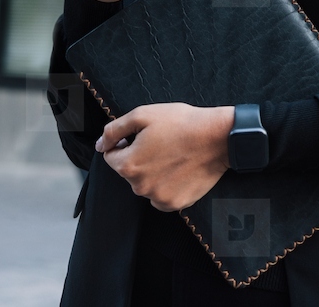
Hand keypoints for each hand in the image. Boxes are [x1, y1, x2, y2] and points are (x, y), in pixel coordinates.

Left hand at [96, 103, 235, 211]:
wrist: (218, 137)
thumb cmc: (182, 123)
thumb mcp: (143, 115)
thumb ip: (114, 130)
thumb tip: (100, 145)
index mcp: (128, 165)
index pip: (112, 156)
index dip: (126, 142)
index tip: (144, 135)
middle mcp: (139, 187)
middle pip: (129, 171)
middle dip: (140, 158)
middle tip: (162, 142)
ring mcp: (158, 198)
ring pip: (146, 184)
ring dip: (154, 172)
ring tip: (174, 155)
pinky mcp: (176, 204)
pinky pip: (162, 196)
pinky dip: (168, 185)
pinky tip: (180, 169)